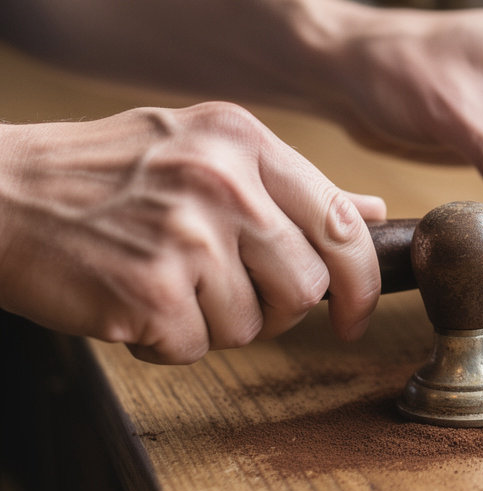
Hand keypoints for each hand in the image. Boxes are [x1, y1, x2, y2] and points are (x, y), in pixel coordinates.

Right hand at [0, 102, 384, 363]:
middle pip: (306, 287)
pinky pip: (193, 348)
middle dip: (276, 309)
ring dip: (212, 324)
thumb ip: (289, 185)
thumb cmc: (105, 175)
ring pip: (253, 325)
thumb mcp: (204, 150)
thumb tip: (370, 214)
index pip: (342, 223)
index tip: (354, 315)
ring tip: (164, 284)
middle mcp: (225, 183)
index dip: (362, 282)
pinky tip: (131, 302)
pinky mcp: (150, 289)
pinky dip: (164, 341)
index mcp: (245, 142)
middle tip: (228, 297)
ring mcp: (188, 236)